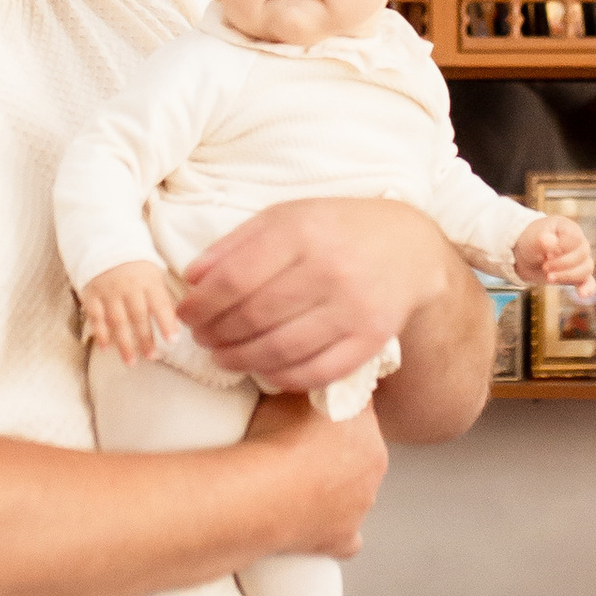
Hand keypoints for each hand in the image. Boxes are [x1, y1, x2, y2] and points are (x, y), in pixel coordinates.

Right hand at [78, 261, 180, 366]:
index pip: (160, 303)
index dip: (167, 322)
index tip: (173, 341)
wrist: (105, 245)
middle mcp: (129, 286)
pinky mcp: (92, 295)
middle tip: (152, 356)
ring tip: (131, 361)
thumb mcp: (154, 275)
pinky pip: (95, 317)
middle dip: (145, 338)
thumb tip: (178, 323)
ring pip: (117, 320)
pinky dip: (100, 333)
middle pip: (138, 316)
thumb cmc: (136, 267)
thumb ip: (163, 297)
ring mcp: (109, 291)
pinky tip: (105, 348)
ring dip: (124, 343)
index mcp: (148, 281)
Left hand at [179, 197, 449, 398]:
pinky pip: (315, 372)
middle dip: (216, 334)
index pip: (235, 279)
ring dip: (240, 359)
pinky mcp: (370, 340)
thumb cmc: (336, 229)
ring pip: (280, 349)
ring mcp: (353, 308)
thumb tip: (192, 278)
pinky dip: (280, 377)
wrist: (409, 248)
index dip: (202, 304)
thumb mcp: (285, 217)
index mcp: (302, 231)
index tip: (186, 314)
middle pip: (253, 317)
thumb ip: (235, 245)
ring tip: (224, 356)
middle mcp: (330, 270)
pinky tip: (263, 369)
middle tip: (202, 337)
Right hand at [243, 385, 387, 558]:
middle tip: (299, 448)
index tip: (313, 411)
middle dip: (336, 450)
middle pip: (359, 452)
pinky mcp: (345, 538)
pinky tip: (314, 526)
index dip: (334, 408)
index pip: (357, 409)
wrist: (262, 494)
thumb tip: (306, 376)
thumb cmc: (275, 440)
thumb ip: (308, 383)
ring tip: (295, 486)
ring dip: (334, 489)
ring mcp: (361, 505)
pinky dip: (334, 533)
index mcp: (367, 427)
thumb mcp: (291, 390)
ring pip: (355, 492)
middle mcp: (374, 466)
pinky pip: (347, 538)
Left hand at [514, 216, 595, 298]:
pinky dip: (587, 288)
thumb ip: (541, 240)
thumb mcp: (532, 239)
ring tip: (549, 278)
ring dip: (568, 276)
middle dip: (563, 264)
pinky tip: (583, 294)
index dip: (563, 249)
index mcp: (569, 229)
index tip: (546, 254)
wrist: (524, 257)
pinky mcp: (576, 275)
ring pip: (586, 269)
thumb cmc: (530, 242)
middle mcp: (579, 243)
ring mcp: (580, 260)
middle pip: (582, 255)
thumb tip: (551, 241)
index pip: (576, 239)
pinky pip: (588, 281)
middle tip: (544, 267)